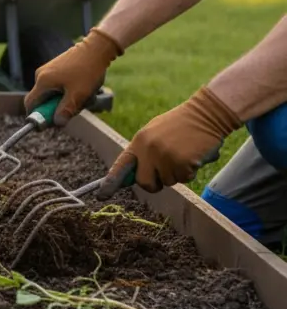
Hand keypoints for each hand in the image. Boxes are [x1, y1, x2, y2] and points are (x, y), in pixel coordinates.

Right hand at [23, 28, 122, 126]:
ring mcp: (48, 70)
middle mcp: (41, 75)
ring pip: (51, 93)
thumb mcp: (78, 94)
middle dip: (56, 107)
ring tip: (82, 96)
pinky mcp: (56, 67)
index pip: (30, 103)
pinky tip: (81, 88)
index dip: (36, 116)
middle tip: (73, 109)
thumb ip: (66, 110)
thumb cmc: (87, 70)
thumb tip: (57, 123)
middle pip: (42, 99)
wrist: (97, 48)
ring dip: (64, 99)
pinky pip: (57, 85)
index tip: (49, 123)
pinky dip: (67, 91)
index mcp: (43, 81)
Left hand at [95, 86, 239, 197]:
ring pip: (168, 182)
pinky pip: (184, 178)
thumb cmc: (181, 124)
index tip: (101, 195)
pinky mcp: (183, 163)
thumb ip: (143, 151)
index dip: (111, 182)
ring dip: (177, 174)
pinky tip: (193, 155)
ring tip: (183, 154)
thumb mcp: (155, 133)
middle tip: (166, 171)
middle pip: (144, 182)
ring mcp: (165, 157)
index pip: (122, 165)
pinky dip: (190, 171)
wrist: (206, 113)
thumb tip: (133, 173)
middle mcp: (149, 150)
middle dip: (155, 182)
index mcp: (139, 141)